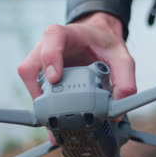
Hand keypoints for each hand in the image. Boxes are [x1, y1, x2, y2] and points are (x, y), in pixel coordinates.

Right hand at [18, 12, 136, 142]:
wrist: (98, 40)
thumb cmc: (104, 44)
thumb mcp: (122, 58)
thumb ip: (125, 81)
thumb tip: (116, 110)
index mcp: (67, 34)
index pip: (53, 37)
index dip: (50, 56)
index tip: (55, 78)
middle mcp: (48, 46)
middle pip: (32, 65)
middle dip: (40, 91)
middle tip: (55, 111)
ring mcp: (41, 61)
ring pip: (30, 81)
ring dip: (40, 102)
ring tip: (55, 122)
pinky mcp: (40, 75)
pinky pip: (34, 90)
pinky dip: (42, 107)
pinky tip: (54, 120)